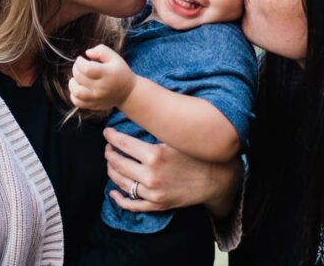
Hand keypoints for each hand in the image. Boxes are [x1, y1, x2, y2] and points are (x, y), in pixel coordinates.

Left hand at [68, 45, 136, 110]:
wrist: (128, 93)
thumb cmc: (120, 72)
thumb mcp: (115, 57)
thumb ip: (101, 50)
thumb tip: (87, 53)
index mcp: (107, 74)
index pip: (86, 68)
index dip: (79, 62)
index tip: (81, 59)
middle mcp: (101, 87)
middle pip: (80, 78)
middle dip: (76, 68)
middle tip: (80, 66)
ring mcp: (97, 98)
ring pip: (76, 92)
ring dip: (72, 83)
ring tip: (77, 78)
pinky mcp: (94, 105)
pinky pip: (78, 102)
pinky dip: (73, 95)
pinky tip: (79, 88)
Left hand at [102, 128, 242, 217]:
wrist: (216, 179)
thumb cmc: (196, 155)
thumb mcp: (176, 139)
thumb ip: (155, 132)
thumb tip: (136, 119)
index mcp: (154, 155)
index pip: (122, 143)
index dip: (111, 137)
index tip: (107, 132)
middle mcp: (151, 175)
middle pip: (117, 163)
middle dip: (109, 153)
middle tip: (108, 147)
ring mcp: (153, 193)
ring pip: (121, 183)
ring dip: (112, 171)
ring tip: (111, 163)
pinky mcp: (157, 204)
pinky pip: (132, 204)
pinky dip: (119, 199)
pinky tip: (113, 191)